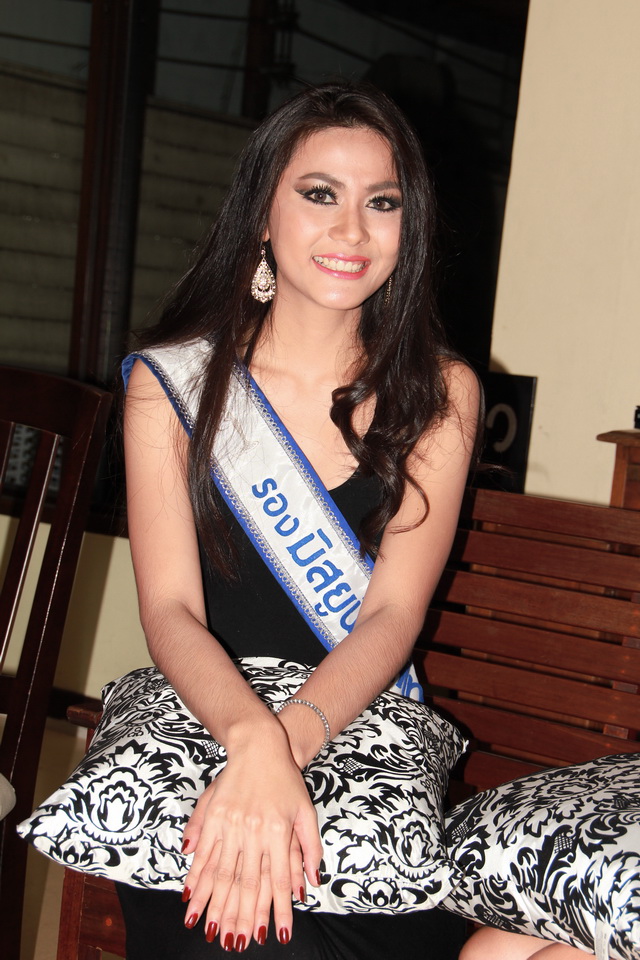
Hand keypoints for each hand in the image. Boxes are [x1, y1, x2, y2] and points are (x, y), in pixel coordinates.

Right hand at [180, 732, 321, 948]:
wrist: (260, 745)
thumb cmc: (286, 780)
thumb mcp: (306, 811)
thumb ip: (310, 847)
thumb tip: (310, 884)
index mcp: (278, 832)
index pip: (278, 881)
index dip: (277, 911)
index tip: (275, 936)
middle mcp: (254, 831)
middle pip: (246, 884)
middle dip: (242, 917)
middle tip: (236, 944)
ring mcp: (231, 824)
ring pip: (222, 874)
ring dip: (216, 905)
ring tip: (211, 931)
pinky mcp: (214, 817)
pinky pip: (205, 853)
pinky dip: (197, 878)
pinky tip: (191, 898)